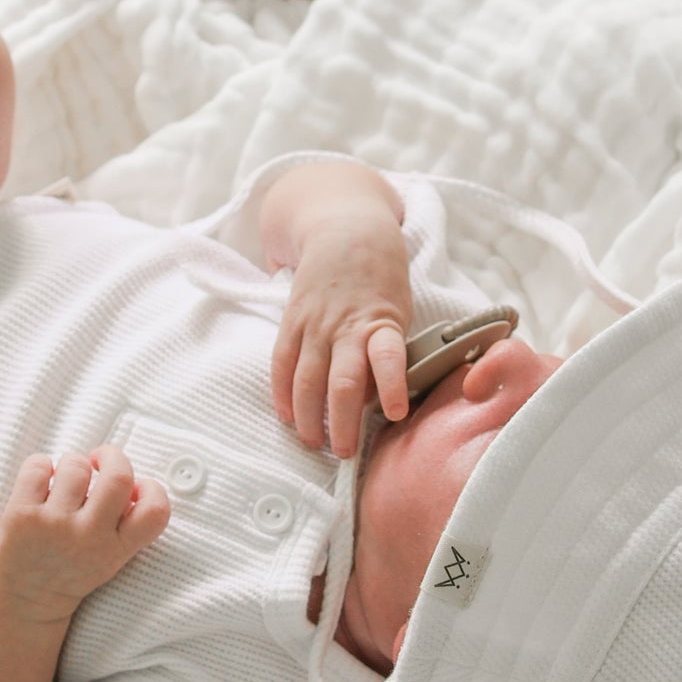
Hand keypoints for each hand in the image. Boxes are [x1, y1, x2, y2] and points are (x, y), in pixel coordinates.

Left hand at [0, 445, 170, 623]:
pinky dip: (41, 466)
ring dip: (72, 466)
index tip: (136, 488)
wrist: (23, 601)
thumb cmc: (70, 570)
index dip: (153, 489)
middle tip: (100, 461)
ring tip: (63, 485)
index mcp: (115, 550)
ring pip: (75, 464)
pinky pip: (39, 465)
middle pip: (118, 475)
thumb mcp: (109, 558)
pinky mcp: (22, 515)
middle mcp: (88, 537)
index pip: (155, 511)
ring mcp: (54, 525)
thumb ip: (124, 525)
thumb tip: (131, 483)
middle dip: (112, 455)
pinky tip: (40, 484)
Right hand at [270, 219, 412, 457]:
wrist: (345, 228)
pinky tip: (285, 416)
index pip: (387, 357)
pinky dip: (283, 392)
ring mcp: (315, 324)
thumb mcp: (398, 310)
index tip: (395, 414)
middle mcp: (345, 326)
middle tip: (343, 452)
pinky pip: (282, 363)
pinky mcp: (291, 321)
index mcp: (381, 321)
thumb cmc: (380, 278)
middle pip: (341, 382)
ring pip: (307, 379)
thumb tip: (375, 401)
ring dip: (308, 416)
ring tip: (312, 443)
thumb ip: (386, 352)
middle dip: (342, 421)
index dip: (390, 386)